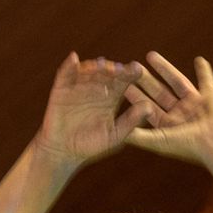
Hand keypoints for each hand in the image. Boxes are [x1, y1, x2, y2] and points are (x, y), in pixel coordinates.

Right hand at [32, 53, 148, 171]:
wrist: (63, 152)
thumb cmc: (91, 146)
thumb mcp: (114, 135)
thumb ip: (131, 121)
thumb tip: (150, 108)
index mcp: (111, 97)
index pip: (123, 81)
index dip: (130, 74)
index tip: (137, 69)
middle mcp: (96, 88)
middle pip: (106, 73)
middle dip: (112, 68)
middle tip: (118, 68)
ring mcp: (78, 87)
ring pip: (87, 71)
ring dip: (93, 66)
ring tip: (100, 65)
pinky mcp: (62, 89)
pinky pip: (65, 74)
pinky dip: (69, 66)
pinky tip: (74, 59)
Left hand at [124, 52, 212, 165]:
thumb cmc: (188, 146)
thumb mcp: (159, 141)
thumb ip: (140, 136)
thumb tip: (118, 134)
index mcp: (169, 126)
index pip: (148, 108)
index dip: (136, 96)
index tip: (123, 84)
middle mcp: (181, 115)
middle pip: (160, 93)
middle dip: (146, 79)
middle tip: (133, 66)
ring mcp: (196, 106)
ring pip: (178, 83)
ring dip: (165, 69)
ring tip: (151, 55)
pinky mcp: (212, 98)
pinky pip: (207, 81)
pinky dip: (205, 72)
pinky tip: (199, 60)